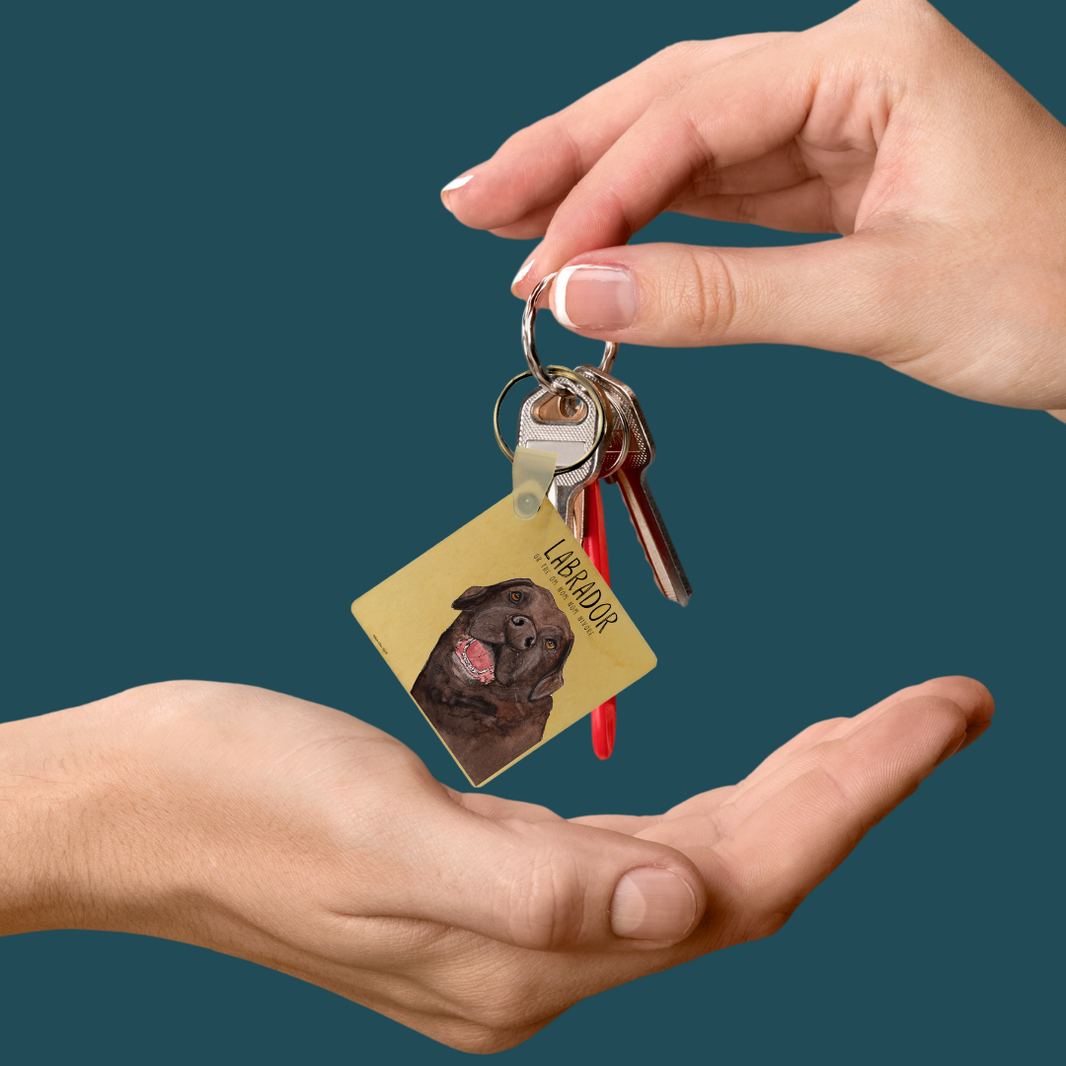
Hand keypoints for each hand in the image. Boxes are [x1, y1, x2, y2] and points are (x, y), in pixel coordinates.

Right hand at [0, 676, 991, 1051]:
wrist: (134, 805)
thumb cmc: (232, 793)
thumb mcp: (373, 828)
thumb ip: (531, 886)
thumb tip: (679, 899)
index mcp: (522, 952)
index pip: (741, 875)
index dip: (855, 795)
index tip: (939, 715)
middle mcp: (537, 957)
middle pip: (742, 874)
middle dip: (853, 788)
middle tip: (939, 708)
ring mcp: (515, 928)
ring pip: (704, 866)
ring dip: (798, 799)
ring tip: (873, 734)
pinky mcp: (491, 885)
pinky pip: (645, 852)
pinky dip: (719, 807)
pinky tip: (749, 775)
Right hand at [441, 0, 1065, 416]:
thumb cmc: (1050, 297)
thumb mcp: (878, 297)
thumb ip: (722, 296)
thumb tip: (582, 298)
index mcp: (870, 56)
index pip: (692, 116)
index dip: (600, 198)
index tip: (537, 275)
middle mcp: (842, 70)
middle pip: (669, 103)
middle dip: (565, 158)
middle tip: (470, 201)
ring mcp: (832, 125)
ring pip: (682, 147)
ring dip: (595, 189)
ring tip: (503, 220)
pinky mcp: (826, 182)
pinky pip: (715, 196)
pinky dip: (649, 225)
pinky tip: (591, 241)